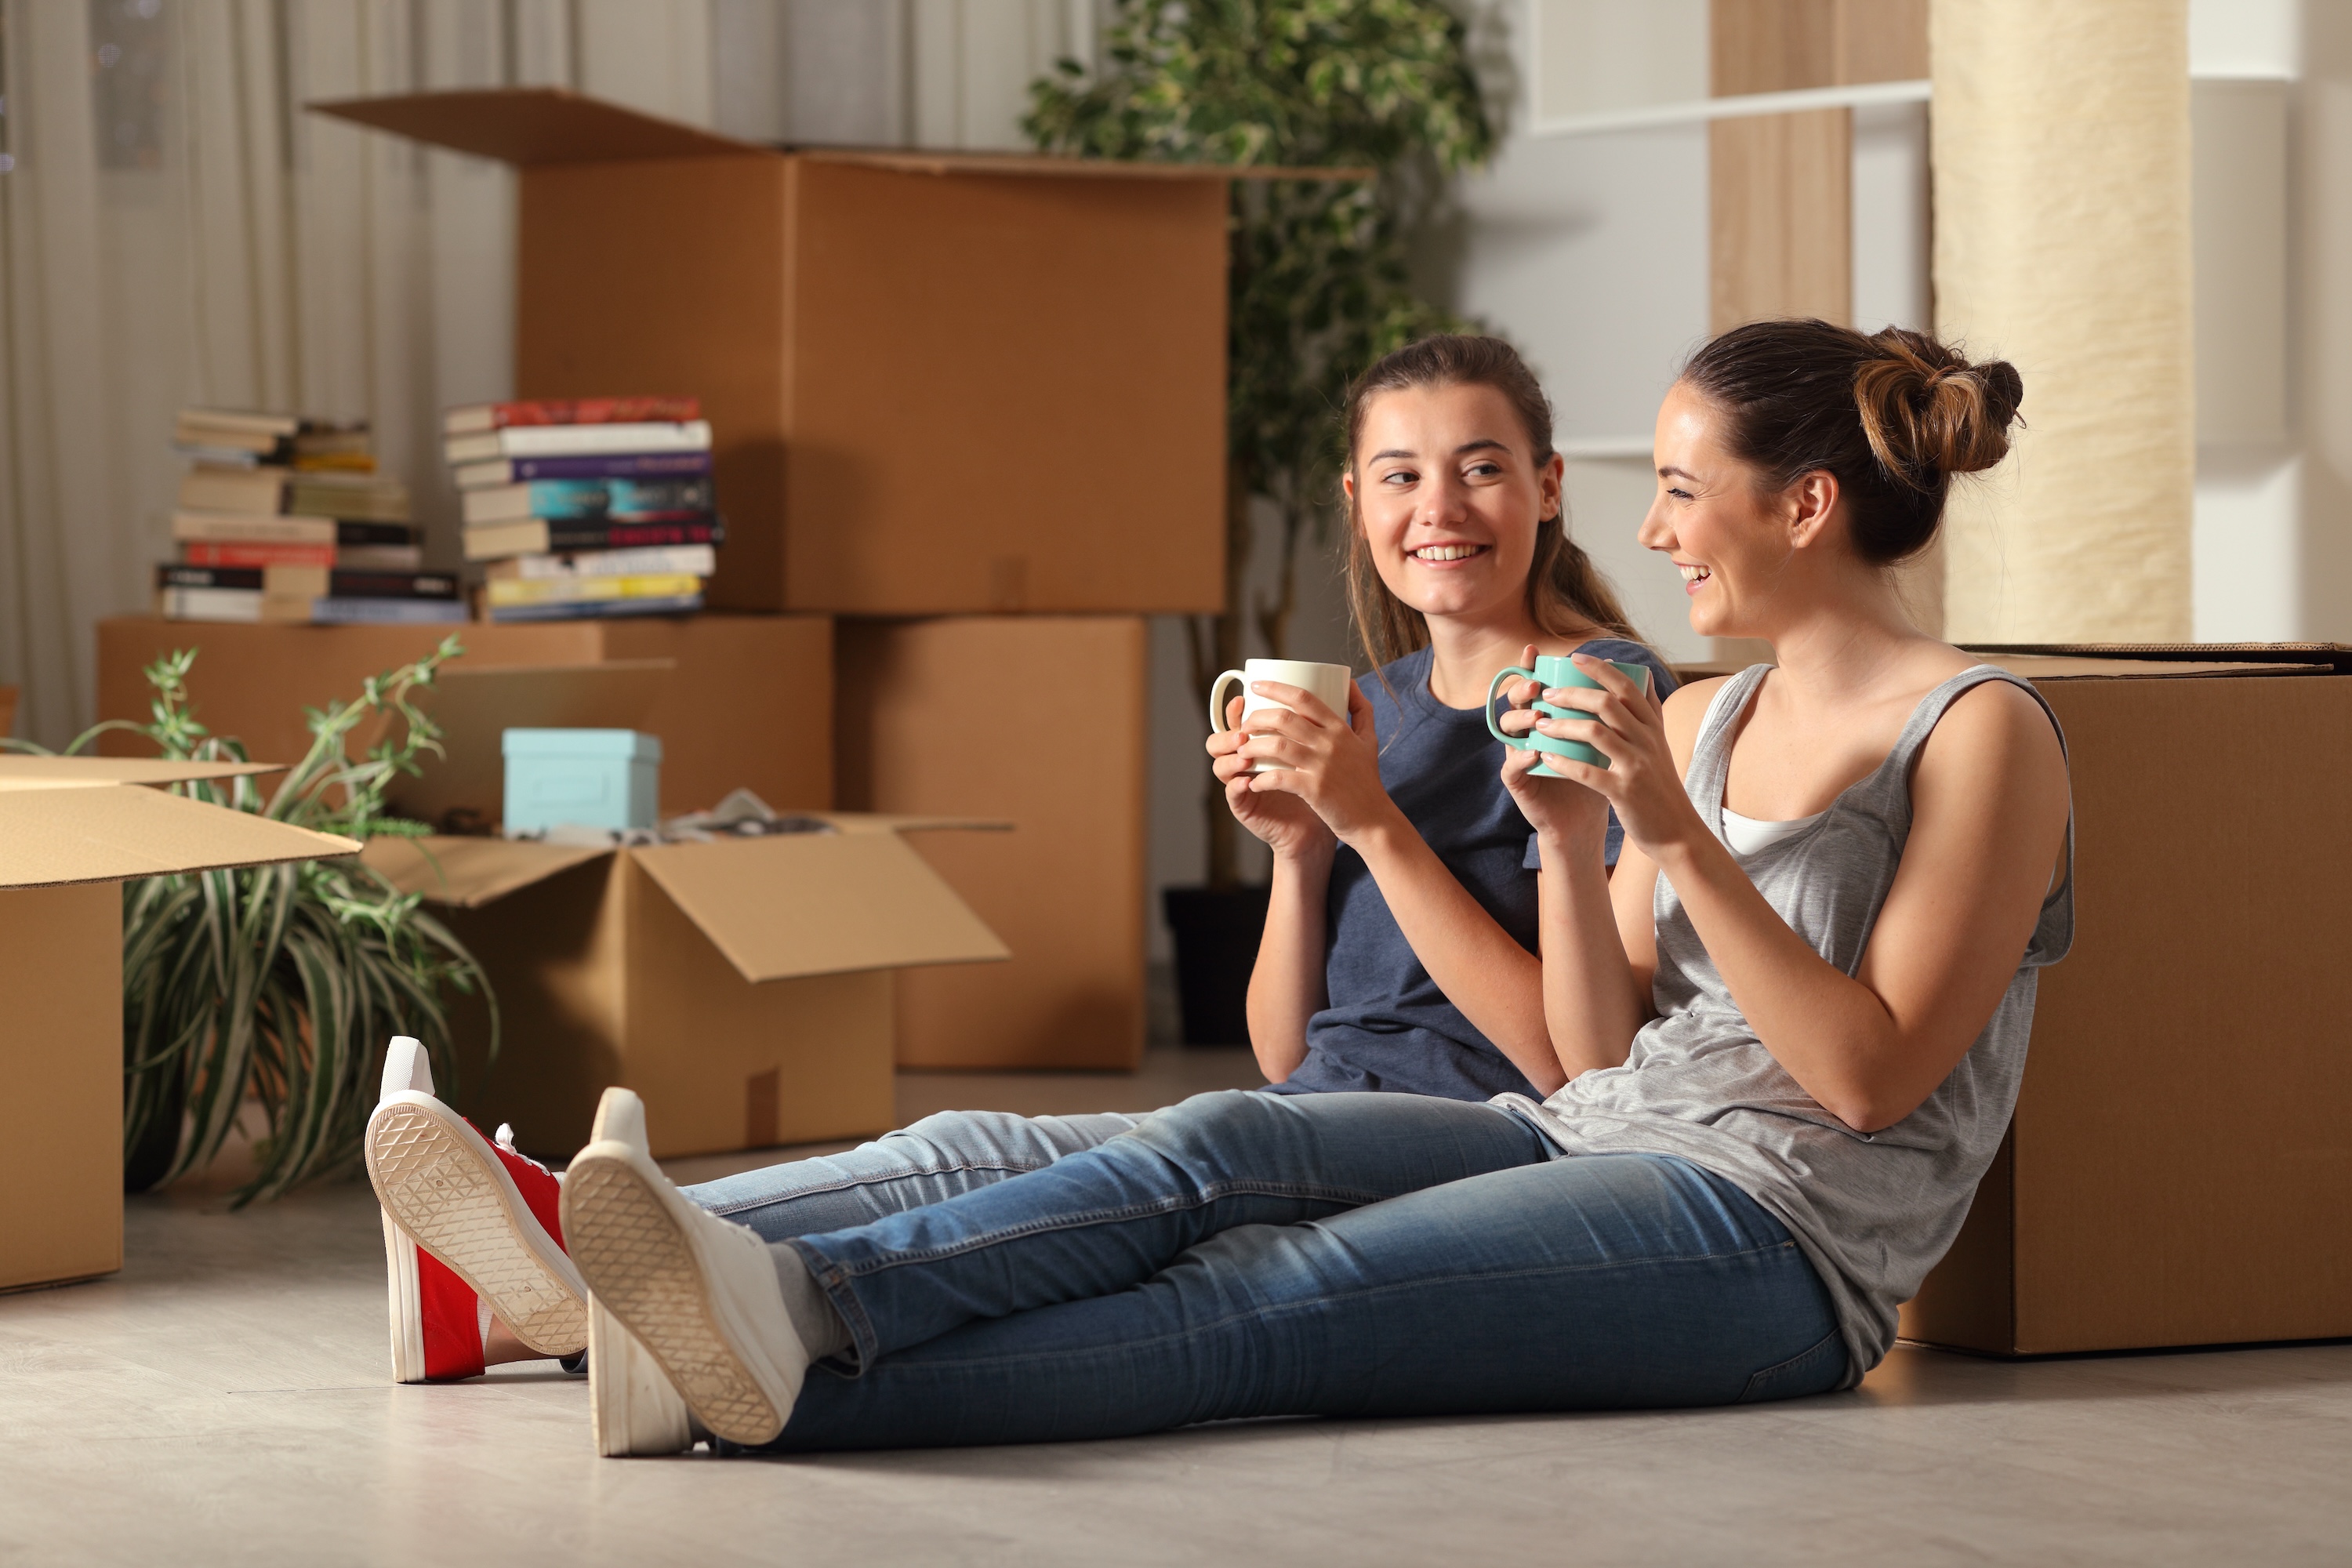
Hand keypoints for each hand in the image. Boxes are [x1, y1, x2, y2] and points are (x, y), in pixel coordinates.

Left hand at [1222, 678, 1399, 847]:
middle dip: (1257, 718)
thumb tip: (1349, 682)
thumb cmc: (1366, 780)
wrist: (1373, 820)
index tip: (1255, 685)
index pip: (1304, 698)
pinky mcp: (1314, 789)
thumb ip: (1361, 709)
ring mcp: (1322, 766)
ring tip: (1243, 751)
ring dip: (1253, 746)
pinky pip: (1278, 778)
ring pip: (1277, 745)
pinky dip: (1261, 779)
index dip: (1275, 688)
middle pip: (1284, 718)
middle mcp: (1330, 743)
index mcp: (1339, 728)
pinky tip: (1253, 782)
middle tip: (1245, 724)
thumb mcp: (1369, 739)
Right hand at [1496, 644, 1611, 852]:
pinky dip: (1521, 758)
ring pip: (1507, 728)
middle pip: (1515, 701)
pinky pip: (1511, 766)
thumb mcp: (1607, 739)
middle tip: (1537, 685)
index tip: (1535, 651)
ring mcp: (1520, 754)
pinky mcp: (1518, 782)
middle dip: (1523, 688)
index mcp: (1548, 717)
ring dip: (1520, 719)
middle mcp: (1530, 731)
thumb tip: (1633, 671)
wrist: (1585, 820)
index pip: (1535, 685)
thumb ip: (1612, 709)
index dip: (1530, 667)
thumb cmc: (1597, 777)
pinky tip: (1534, 753)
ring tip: (1538, 717)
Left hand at [1521, 653, 1705, 861]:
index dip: (1600, 668)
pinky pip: (1588, 772)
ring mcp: (1636, 766)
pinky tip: (1546, 757)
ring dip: (1562, 725)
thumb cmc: (1661, 786)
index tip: (1575, 658)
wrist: (1677, 831)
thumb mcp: (1661, 744)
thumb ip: (1650, 711)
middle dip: (1572, 694)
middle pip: (1607, 703)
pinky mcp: (1624, 792)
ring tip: (1541, 724)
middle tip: (1548, 694)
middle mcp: (1647, 741)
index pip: (1626, 686)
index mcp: (1653, 727)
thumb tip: (1644, 673)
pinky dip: (1564, 763)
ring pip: (1595, 733)